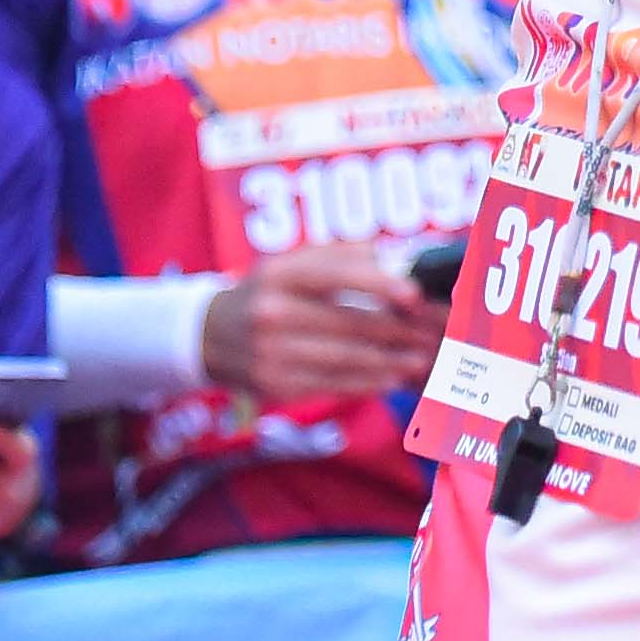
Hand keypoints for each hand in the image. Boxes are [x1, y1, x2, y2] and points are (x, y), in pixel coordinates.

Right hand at [205, 245, 440, 404]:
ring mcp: (271, 353)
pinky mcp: (275, 384)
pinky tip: (388, 378)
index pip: (336, 276)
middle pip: (346, 322)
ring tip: (418, 359)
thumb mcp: (290, 262)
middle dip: (395, 330)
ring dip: (388, 362)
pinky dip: (364, 383)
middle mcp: (271, 312)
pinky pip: (329, 384)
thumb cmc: (267, 292)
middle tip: (428, 334)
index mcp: (279, 274)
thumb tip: (387, 258)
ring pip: (343, 359)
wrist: (211, 336)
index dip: (379, 286)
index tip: (414, 296)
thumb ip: (339, 256)